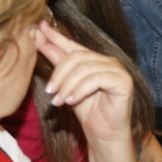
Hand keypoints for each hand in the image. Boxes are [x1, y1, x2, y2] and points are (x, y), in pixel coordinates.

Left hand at [33, 23, 133, 148]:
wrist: (103, 133)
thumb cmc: (86, 110)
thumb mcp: (66, 84)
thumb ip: (56, 62)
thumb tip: (39, 38)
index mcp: (93, 58)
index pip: (71, 44)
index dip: (54, 36)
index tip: (38, 27)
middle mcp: (106, 60)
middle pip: (76, 57)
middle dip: (59, 74)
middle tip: (49, 91)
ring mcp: (117, 69)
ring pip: (84, 68)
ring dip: (67, 85)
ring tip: (58, 101)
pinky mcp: (123, 81)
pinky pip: (96, 79)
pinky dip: (80, 90)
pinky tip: (71, 101)